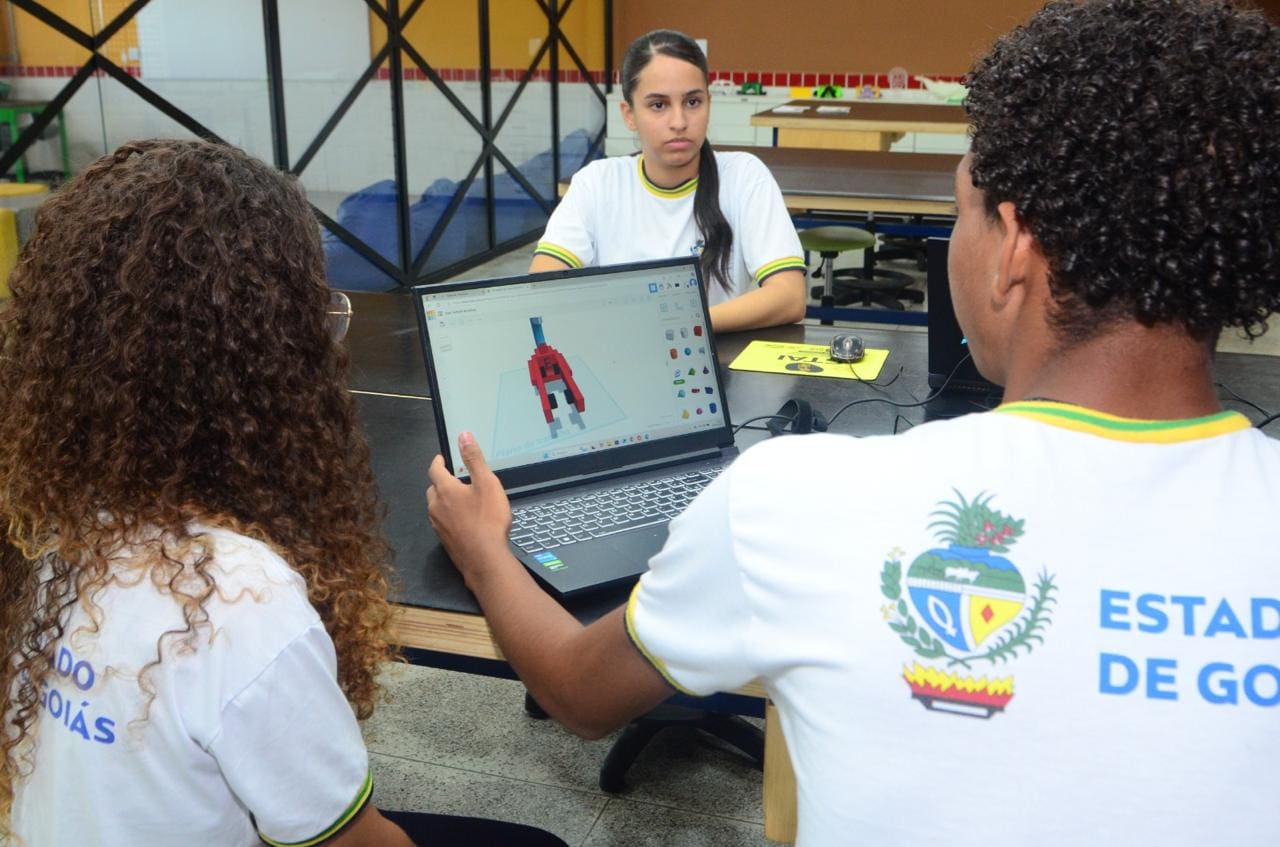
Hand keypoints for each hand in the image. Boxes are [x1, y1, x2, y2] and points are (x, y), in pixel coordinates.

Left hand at [426, 432, 513, 586]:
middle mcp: (436, 507)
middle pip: (433, 489)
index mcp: (445, 490)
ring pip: (436, 507)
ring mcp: (438, 525)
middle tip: (454, 478)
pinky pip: (442, 522)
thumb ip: (474, 458)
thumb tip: (463, 435)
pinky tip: (463, 521)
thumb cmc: (488, 519)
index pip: (435, 470)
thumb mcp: (487, 483)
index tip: (442, 457)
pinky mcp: (444, 540)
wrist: (484, 559)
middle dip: (441, 481)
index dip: (438, 461)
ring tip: (460, 499)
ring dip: (444, 500)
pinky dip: (449, 516)